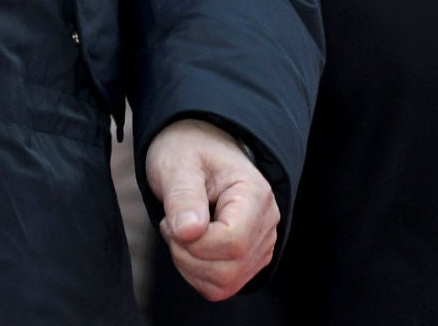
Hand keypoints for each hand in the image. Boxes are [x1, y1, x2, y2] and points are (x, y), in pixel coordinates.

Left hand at [145, 117, 279, 301]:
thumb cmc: (189, 151)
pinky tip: (190, 245)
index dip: (196, 243)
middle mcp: (266, 222)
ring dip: (190, 266)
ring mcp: (261, 244)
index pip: (234, 241)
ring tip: (181, 232)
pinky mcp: (249, 260)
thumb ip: (182, 197)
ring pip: (225, 284)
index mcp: (255, 194)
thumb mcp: (177, 165)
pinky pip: (222, 287)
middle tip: (170, 225)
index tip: (171, 220)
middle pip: (230, 269)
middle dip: (187, 256)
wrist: (199, 149)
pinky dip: (197, 275)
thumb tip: (189, 231)